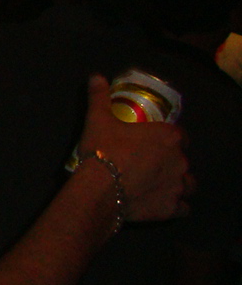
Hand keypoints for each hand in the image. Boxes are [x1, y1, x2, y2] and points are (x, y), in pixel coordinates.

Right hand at [76, 75, 190, 222]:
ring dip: (178, 183)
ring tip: (159, 184)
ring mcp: (178, 185)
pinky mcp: (172, 207)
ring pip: (188, 184)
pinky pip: (183, 208)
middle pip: (183, 160)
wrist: (101, 189)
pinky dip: (175, 205)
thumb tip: (96, 76)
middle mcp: (180, 160)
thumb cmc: (103, 151)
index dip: (168, 139)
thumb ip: (99, 98)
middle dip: (171, 162)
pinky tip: (161, 203)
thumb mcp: (97, 120)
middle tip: (149, 165)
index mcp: (168, 137)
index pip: (180, 136)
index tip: (153, 143)